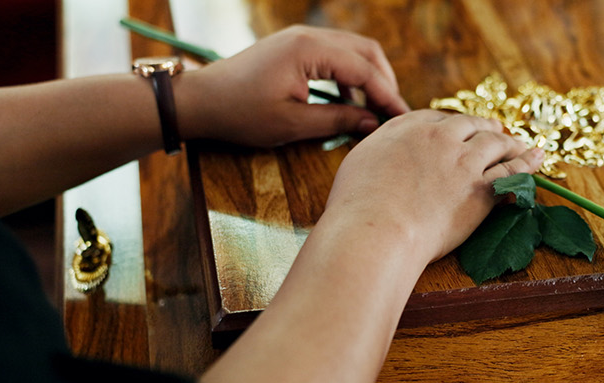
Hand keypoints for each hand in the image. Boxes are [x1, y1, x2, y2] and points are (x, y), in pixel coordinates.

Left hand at [177, 25, 411, 146]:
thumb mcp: (292, 124)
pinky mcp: (294, 47)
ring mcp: (300, 38)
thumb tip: (372, 124)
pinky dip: (349, 76)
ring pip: (352, 50)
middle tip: (393, 114)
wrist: (201, 101)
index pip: (364, 70)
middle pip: (365, 51)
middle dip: (384, 82)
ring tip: (376, 109)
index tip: (402, 119)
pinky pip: (334, 55)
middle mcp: (309, 36)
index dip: (387, 96)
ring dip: (368, 77)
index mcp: (309, 50)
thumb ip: (337, 120)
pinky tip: (349, 102)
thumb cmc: (240, 113)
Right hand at [322, 110, 544, 263]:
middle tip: (496, 131)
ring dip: (512, 143)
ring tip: (522, 145)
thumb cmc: (357, 204)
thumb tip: (388, 153)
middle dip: (486, 127)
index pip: (437, 118)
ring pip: (497, 143)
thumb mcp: (359, 161)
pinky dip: (528, 163)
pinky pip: (512, 171)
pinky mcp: (481, 189)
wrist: (375, 229)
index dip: (452, 125)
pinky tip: (538, 158)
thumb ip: (380, 149)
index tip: (459, 130)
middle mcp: (439, 136)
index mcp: (408, 127)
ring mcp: (463, 161)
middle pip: (471, 125)